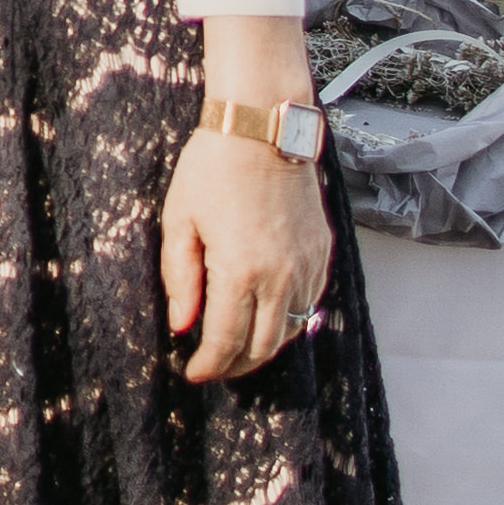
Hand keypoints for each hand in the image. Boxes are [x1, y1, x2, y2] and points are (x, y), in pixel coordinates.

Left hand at [162, 126, 335, 383]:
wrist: (264, 130)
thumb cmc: (213, 168)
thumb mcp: (179, 221)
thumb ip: (180, 278)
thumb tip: (182, 325)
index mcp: (241, 271)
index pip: (226, 340)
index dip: (209, 365)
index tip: (193, 374)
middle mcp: (282, 276)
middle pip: (263, 346)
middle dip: (236, 366)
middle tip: (213, 369)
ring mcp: (308, 266)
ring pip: (291, 329)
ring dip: (264, 347)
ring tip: (237, 349)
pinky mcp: (323, 253)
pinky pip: (310, 303)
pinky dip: (288, 320)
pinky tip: (266, 317)